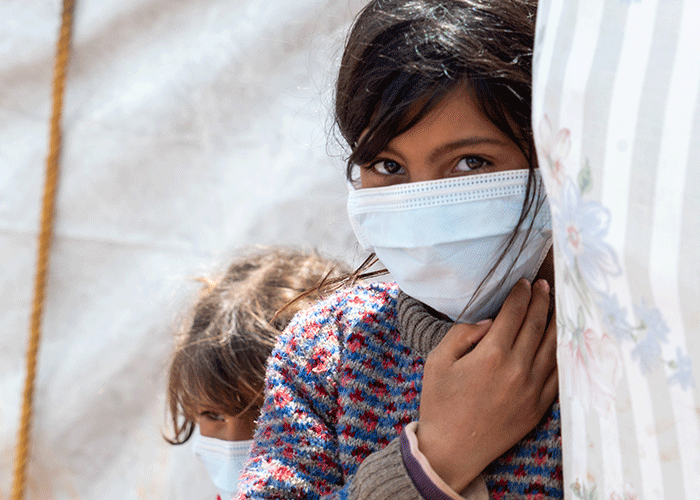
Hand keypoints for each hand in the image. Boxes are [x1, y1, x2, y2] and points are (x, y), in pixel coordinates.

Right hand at [416, 278, 557, 492]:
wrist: (452, 450)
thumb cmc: (440, 403)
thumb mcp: (437, 362)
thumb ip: (462, 334)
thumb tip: (489, 321)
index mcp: (491, 355)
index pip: (514, 313)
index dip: (520, 294)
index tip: (523, 282)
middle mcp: (517, 369)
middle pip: (537, 324)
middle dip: (542, 300)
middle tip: (543, 285)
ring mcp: (532, 389)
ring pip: (553, 346)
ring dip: (556, 321)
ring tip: (556, 305)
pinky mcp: (539, 406)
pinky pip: (558, 374)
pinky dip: (562, 353)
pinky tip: (561, 341)